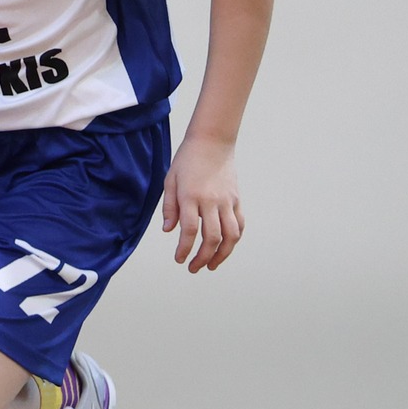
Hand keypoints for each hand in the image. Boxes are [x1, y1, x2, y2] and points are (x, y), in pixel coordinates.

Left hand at [162, 135, 243, 272]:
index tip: (180, 260)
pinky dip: (234, 239)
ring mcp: (226, 200)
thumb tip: (168, 231)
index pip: (189, 231)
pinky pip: (239, 224)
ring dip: (222, 254)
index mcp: (191, 196)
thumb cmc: (187, 159)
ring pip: (230, 235)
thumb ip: (169, 207)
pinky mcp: (236, 199)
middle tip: (194, 268)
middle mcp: (211, 201)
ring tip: (212, 265)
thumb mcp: (170, 180)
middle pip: (211, 238)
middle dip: (203, 258)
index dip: (184, 249)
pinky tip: (225, 247)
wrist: (212, 141)